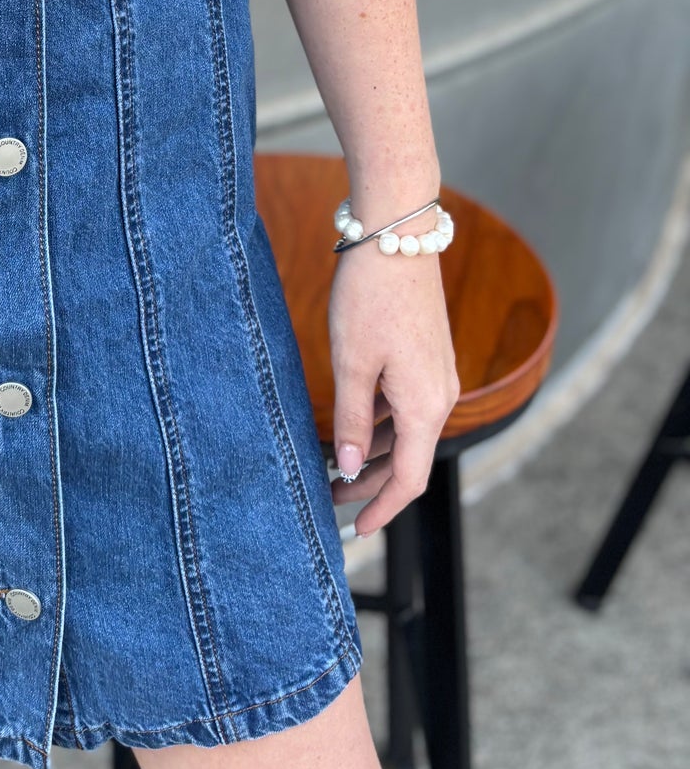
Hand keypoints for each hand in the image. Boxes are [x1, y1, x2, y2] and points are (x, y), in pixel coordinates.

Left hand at [328, 231, 458, 536]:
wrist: (398, 237)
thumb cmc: (371, 297)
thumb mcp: (352, 362)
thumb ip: (350, 418)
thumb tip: (347, 466)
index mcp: (426, 406)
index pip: (408, 478)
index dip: (382, 508)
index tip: (356, 530)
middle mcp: (439, 396)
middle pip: (407, 458)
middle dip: (369, 483)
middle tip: (329, 499)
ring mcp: (436, 376)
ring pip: (405, 432)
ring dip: (371, 452)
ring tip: (331, 465)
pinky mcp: (426, 357)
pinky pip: (405, 406)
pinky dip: (379, 423)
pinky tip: (349, 423)